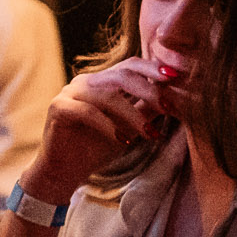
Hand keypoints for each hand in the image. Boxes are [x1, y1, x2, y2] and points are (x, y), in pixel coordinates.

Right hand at [19, 56, 181, 203]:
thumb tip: (176, 98)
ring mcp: (70, 92)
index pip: (131, 66)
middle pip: (122, 75)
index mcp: (103, 81)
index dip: (154, 69)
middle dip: (149, 90)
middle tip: (170, 105)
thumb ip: (146, 110)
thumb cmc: (96, 148)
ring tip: (149, 133)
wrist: (64, 171)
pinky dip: (109, 127)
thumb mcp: (129, 127)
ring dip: (133, 115)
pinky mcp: (58, 108)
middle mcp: (86, 81)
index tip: (177, 78)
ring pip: (108, 96)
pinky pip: (88, 112)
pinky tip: (123, 142)